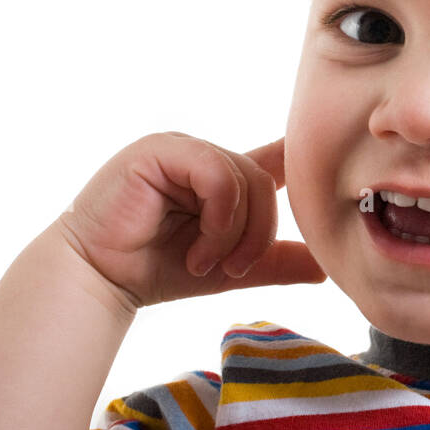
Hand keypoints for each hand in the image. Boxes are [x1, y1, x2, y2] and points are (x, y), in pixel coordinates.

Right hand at [52, 132, 325, 309]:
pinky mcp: (161, 150)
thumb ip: (274, 262)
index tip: (329, 151)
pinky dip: (218, 219)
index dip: (297, 154)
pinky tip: (197, 249)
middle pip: (266, 182)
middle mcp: (204, 157)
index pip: (271, 158)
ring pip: (245, 180)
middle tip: (233, 269)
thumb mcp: (229, 268)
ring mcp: (182, 149)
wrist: (100, 280)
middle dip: (258, 234)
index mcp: (221, 178)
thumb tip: (325, 270)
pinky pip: (218, 175)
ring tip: (205, 263)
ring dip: (234, 234)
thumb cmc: (156, 270)